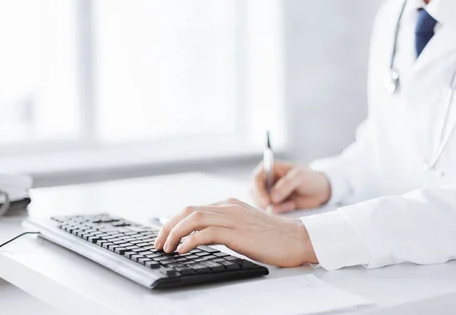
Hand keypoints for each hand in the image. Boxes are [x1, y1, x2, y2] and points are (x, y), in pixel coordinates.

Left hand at [153, 198, 317, 266]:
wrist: (297, 239)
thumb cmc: (275, 237)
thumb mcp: (246, 226)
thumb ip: (228, 226)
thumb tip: (206, 237)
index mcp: (230, 204)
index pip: (194, 208)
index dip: (175, 221)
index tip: (165, 235)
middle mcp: (228, 207)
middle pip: (188, 210)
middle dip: (168, 226)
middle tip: (158, 243)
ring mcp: (233, 217)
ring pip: (193, 218)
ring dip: (174, 233)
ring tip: (166, 248)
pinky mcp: (237, 232)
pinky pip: (205, 233)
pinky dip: (189, 241)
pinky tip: (182, 251)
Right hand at [250, 160, 330, 213]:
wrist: (320, 191)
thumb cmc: (310, 178)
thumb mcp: (300, 177)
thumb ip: (286, 185)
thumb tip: (272, 198)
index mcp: (269, 169)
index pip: (255, 179)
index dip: (258, 191)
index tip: (267, 202)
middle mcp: (265, 181)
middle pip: (254, 194)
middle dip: (264, 203)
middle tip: (278, 208)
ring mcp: (268, 193)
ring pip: (261, 204)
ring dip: (274, 208)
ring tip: (292, 204)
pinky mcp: (274, 204)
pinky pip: (269, 211)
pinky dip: (279, 212)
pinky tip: (292, 206)